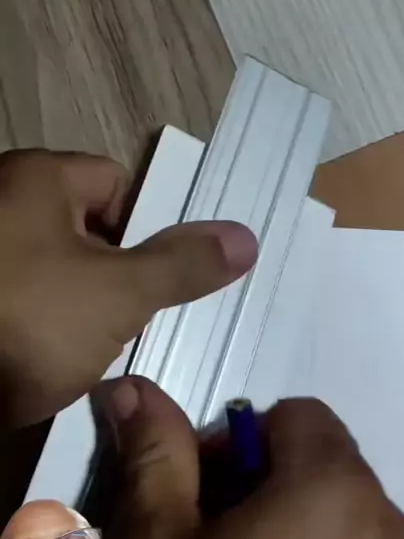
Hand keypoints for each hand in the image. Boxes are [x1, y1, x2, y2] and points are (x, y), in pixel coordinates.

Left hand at [0, 149, 256, 428]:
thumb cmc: (24, 321)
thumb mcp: (119, 294)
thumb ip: (182, 265)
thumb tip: (245, 237)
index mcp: (36, 178)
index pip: (116, 182)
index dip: (149, 226)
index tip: (158, 277)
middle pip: (82, 227)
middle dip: (114, 274)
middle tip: (130, 318)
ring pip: (49, 269)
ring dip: (75, 305)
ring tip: (88, 348)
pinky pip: (15, 298)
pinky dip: (34, 324)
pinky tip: (43, 360)